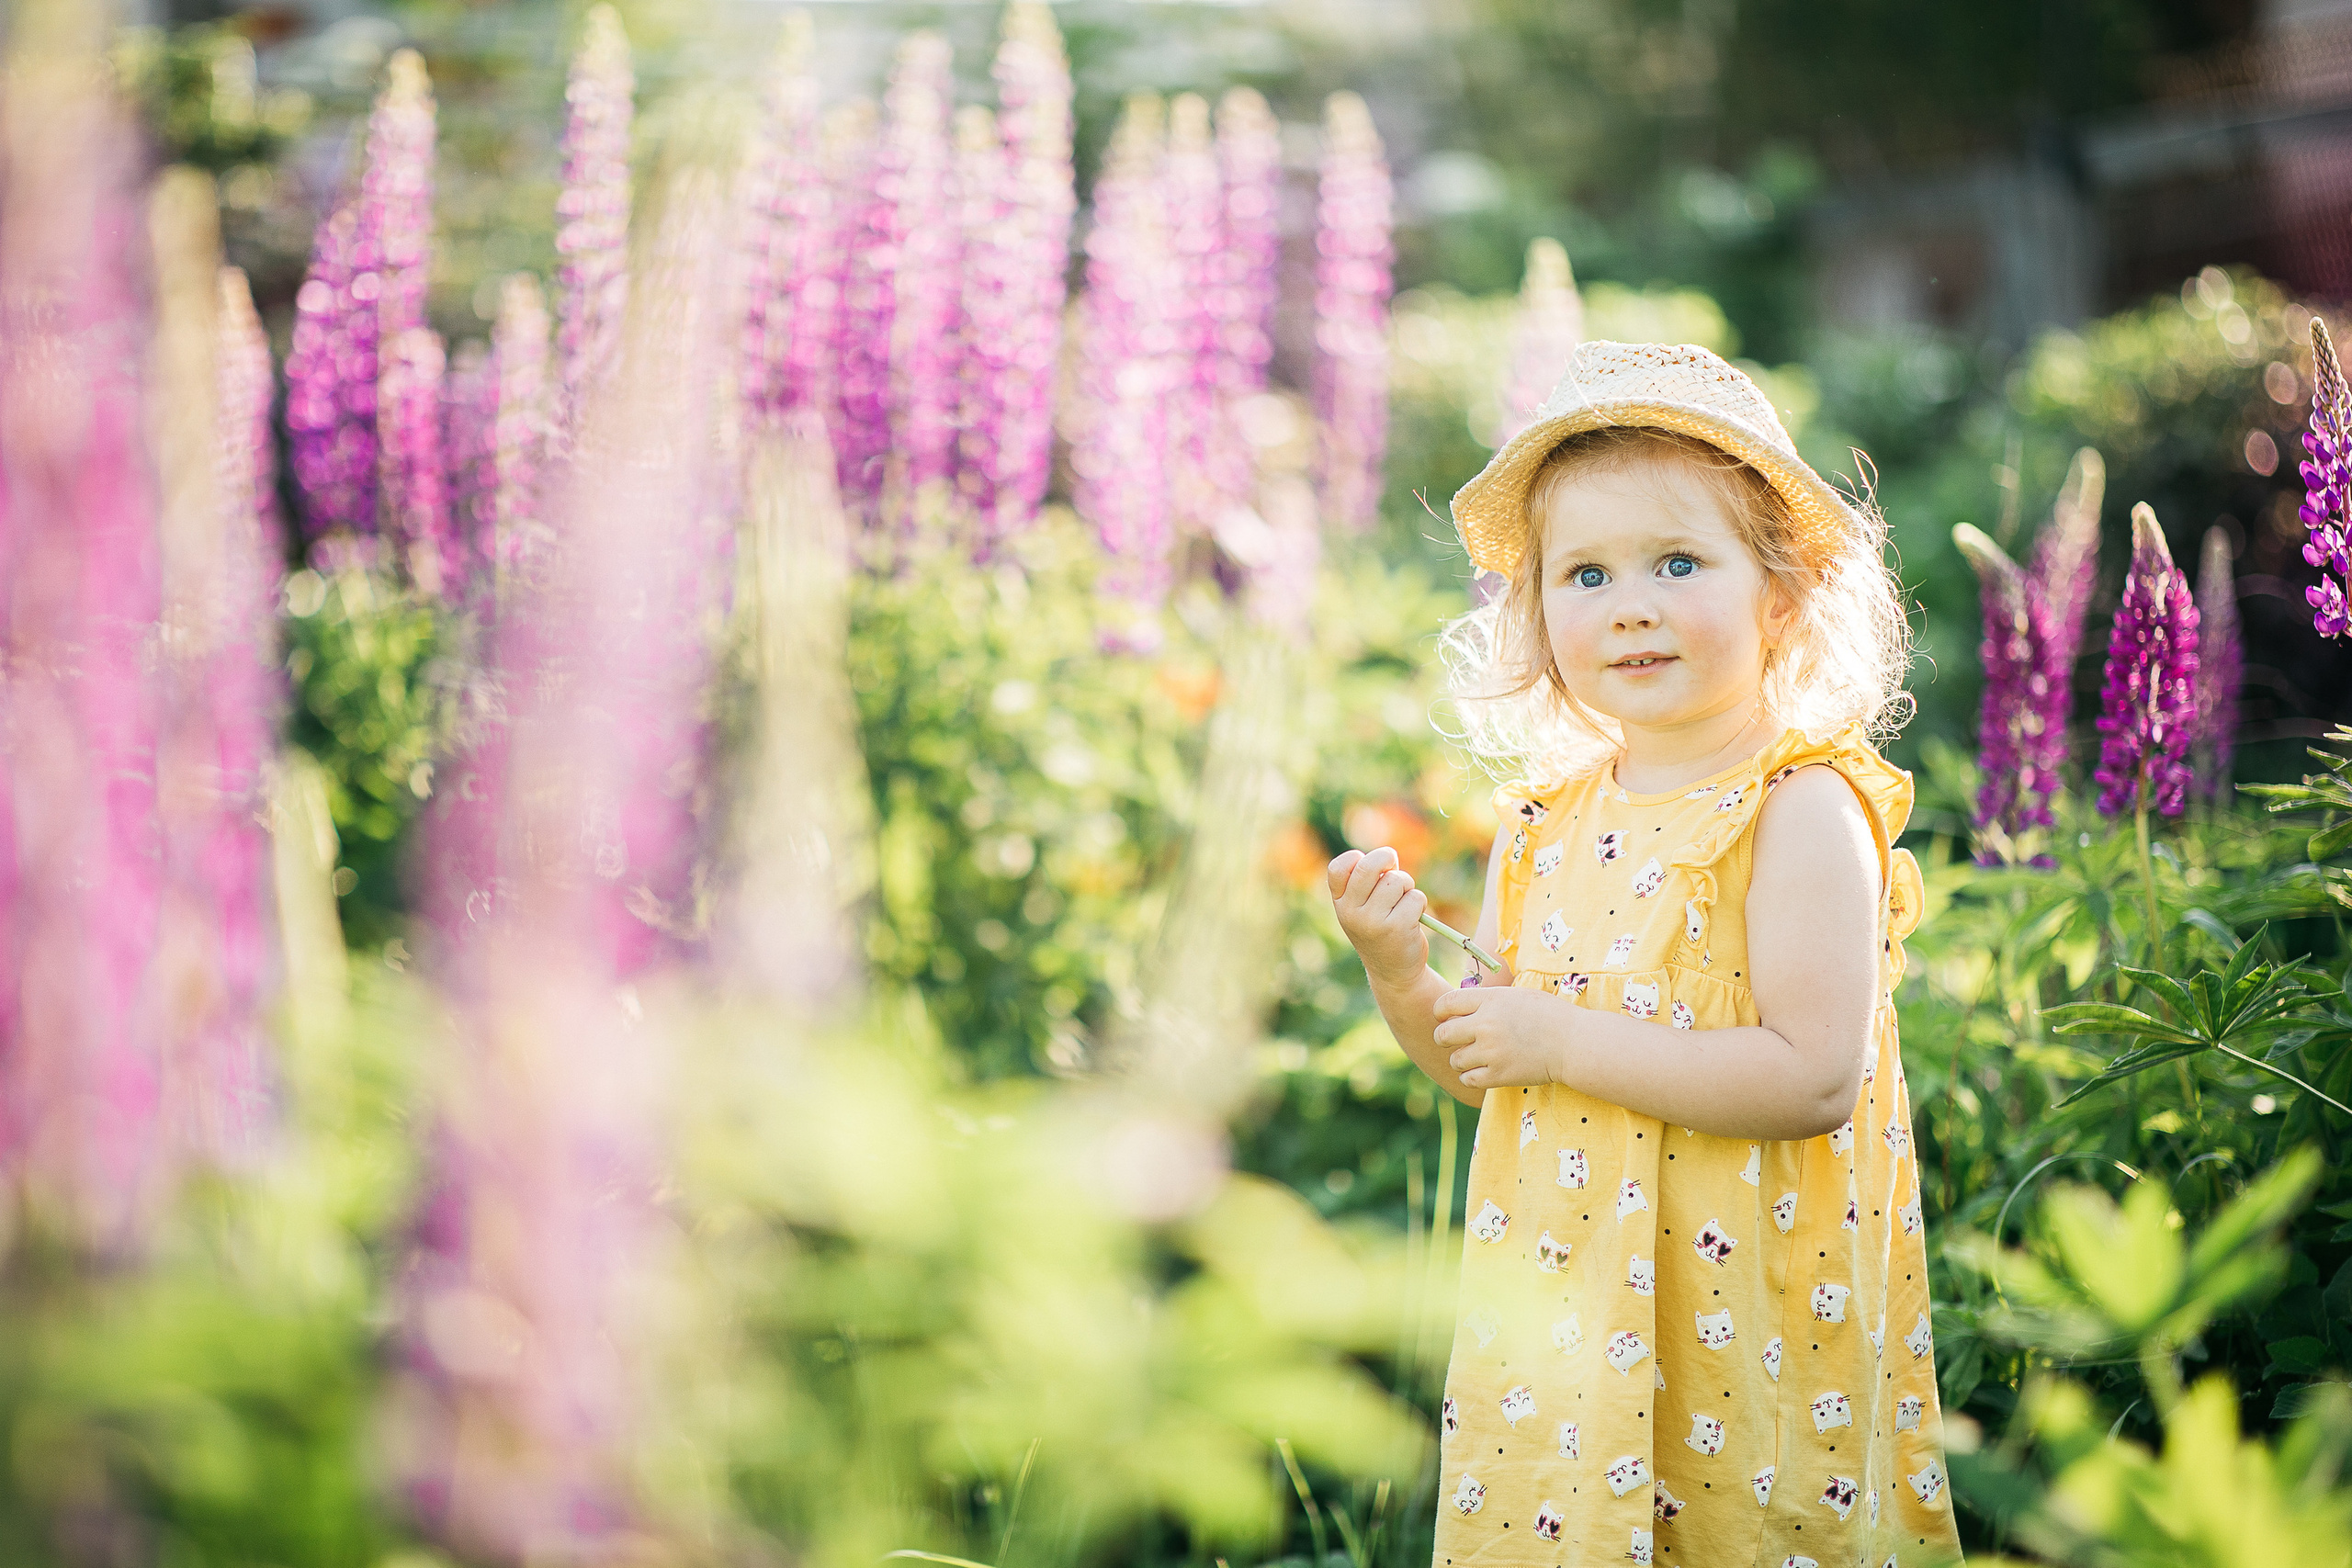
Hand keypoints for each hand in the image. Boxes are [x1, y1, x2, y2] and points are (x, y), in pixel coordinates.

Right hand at [1327, 846, 1428, 987]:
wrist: (1393, 971)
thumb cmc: (1381, 929)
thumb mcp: (1363, 907)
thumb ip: (1368, 881)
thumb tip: (1388, 857)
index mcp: (1340, 903)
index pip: (1338, 868)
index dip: (1356, 858)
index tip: (1370, 869)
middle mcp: (1351, 912)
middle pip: (1368, 866)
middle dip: (1386, 859)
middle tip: (1394, 866)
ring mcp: (1373, 921)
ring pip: (1396, 881)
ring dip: (1407, 886)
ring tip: (1403, 903)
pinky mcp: (1397, 928)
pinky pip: (1415, 897)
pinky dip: (1419, 904)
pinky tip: (1412, 919)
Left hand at [1432, 984, 1565, 1091]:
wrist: (1573, 1043)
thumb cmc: (1549, 1015)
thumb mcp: (1516, 996)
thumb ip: (1487, 1000)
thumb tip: (1460, 1007)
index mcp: (1490, 1000)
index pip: (1446, 1003)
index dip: (1441, 1012)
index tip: (1446, 1018)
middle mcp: (1486, 1024)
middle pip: (1443, 1034)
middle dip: (1444, 1038)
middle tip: (1454, 1040)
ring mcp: (1491, 1051)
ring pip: (1455, 1059)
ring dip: (1461, 1059)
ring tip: (1476, 1057)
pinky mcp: (1499, 1075)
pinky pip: (1468, 1079)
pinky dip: (1470, 1076)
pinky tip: (1481, 1071)